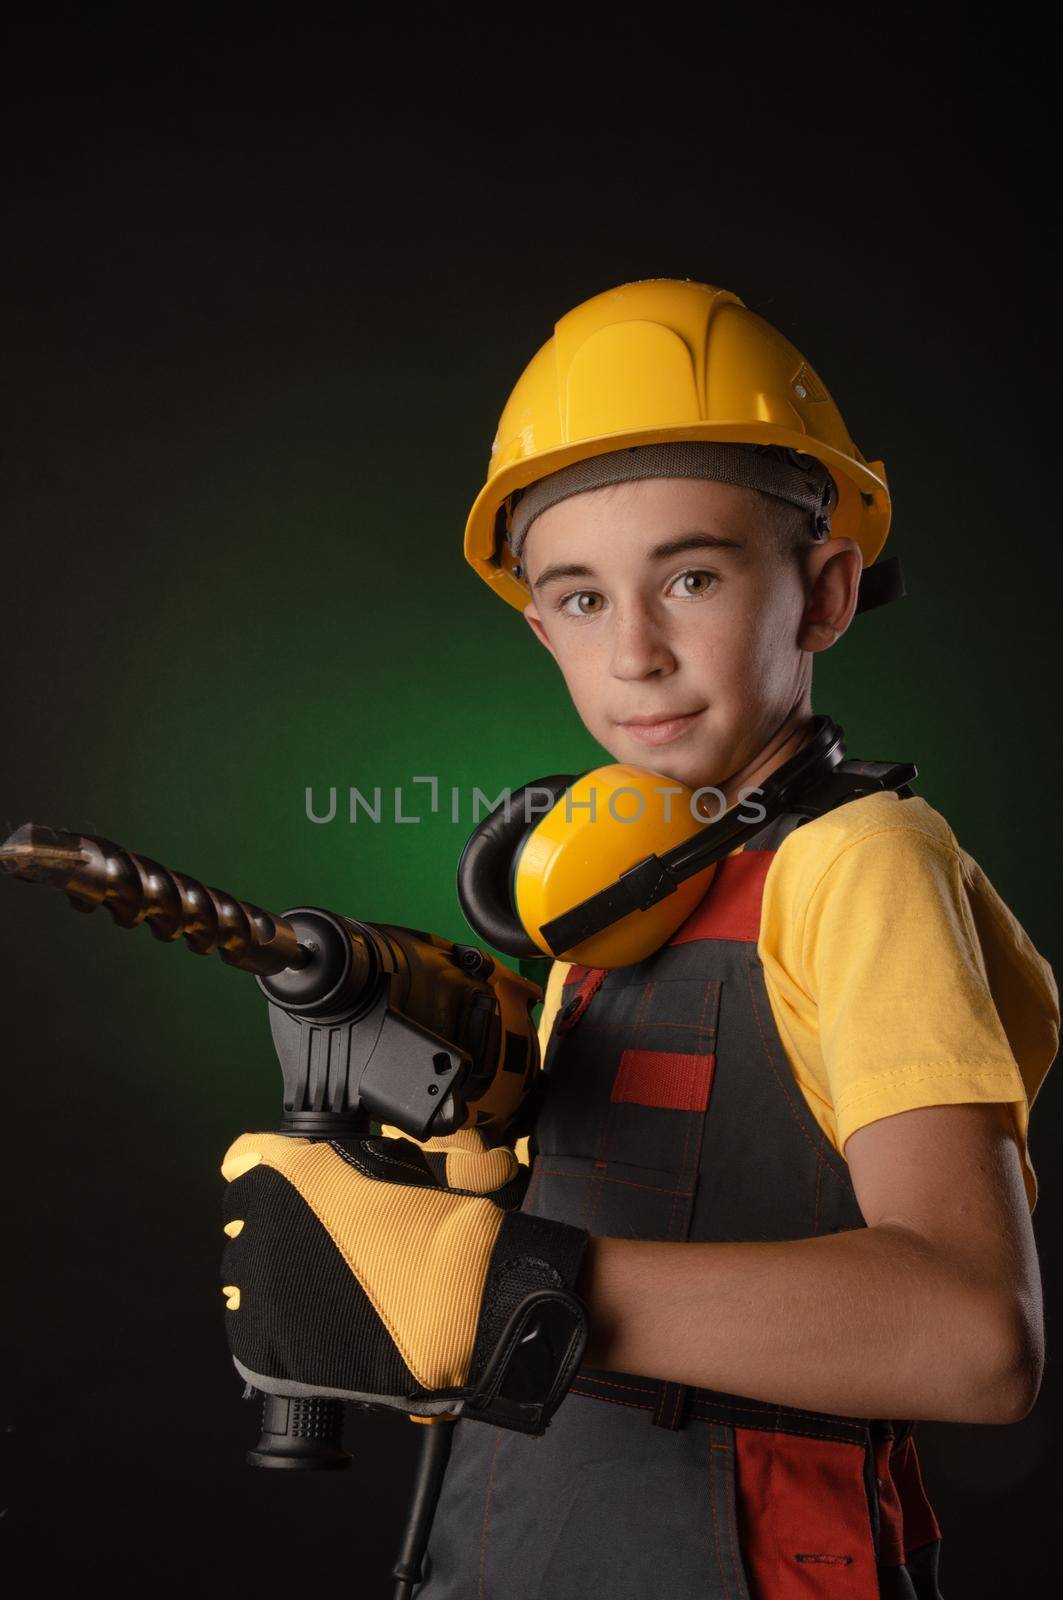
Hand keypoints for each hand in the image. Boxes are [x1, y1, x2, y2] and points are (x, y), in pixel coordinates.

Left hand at [219, 1126, 588, 1434]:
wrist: (454, 1298)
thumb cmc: (427, 1224)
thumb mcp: (377, 1161)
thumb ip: (315, 1159)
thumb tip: (271, 1162)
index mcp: (278, 1174)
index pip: (243, 1161)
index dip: (274, 1174)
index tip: (297, 1191)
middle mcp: (255, 1227)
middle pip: (242, 1222)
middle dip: (273, 1229)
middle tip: (323, 1246)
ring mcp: (254, 1288)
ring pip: (242, 1277)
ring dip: (271, 1279)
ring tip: (325, 1290)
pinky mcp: (260, 1342)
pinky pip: (248, 1328)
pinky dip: (274, 1327)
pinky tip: (315, 1323)